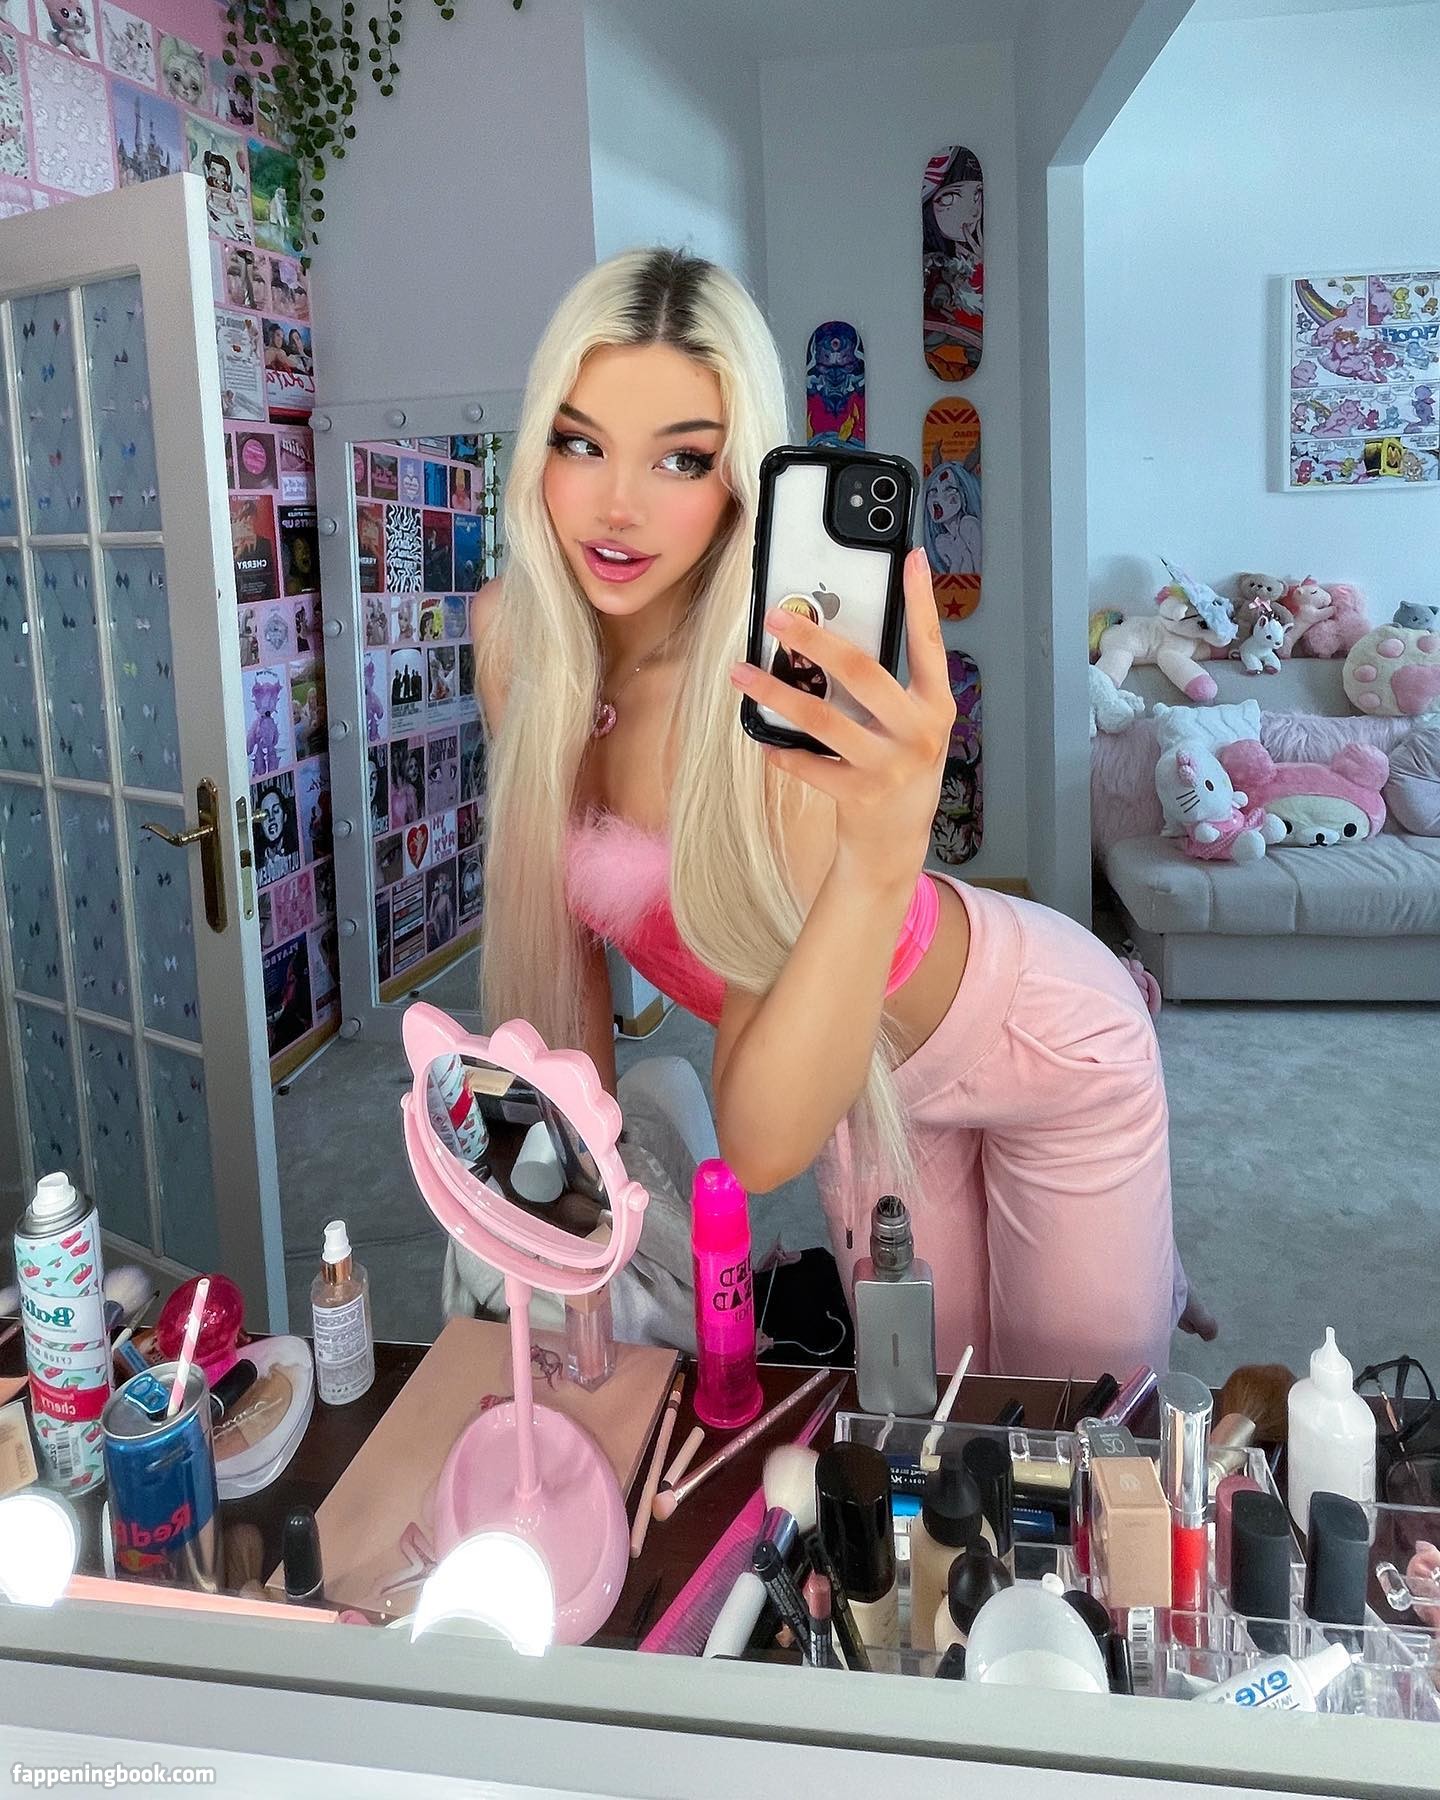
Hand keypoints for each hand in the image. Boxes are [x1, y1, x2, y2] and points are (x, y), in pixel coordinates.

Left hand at [730, 547, 953, 887]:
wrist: (896, 842)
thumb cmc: (898, 769)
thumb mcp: (908, 725)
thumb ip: (885, 687)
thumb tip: (833, 635)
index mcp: (935, 706)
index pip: (929, 643)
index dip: (922, 600)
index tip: (912, 557)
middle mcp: (917, 733)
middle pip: (861, 672)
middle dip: (814, 639)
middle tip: (777, 619)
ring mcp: (889, 765)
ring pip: (823, 718)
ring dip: (776, 693)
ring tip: (743, 674)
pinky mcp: (859, 794)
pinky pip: (808, 764)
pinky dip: (781, 750)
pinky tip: (763, 740)